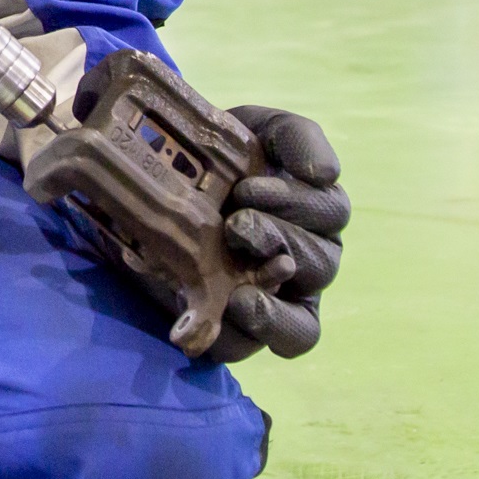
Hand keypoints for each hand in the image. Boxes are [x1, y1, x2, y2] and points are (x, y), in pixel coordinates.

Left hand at [205, 105, 347, 363]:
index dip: (295, 202)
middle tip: (234, 226)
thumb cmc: (216, 156)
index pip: (329, 212)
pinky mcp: (240, 332)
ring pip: (301, 324)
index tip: (244, 188)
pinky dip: (242, 337)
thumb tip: (325, 174)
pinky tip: (220, 314)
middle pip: (320, 265)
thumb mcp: (255, 129)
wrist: (149, 184)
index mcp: (315, 210)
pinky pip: (254, 349)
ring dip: (270, 307)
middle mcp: (306, 260)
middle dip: (277, 242)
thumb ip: (294, 137)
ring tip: (238, 292)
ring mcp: (277, 303)